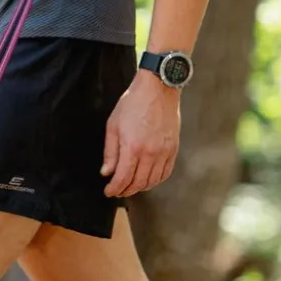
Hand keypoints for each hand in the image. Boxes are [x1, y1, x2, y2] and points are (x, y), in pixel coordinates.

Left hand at [101, 71, 180, 197]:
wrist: (158, 89)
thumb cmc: (133, 103)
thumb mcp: (113, 125)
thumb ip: (110, 152)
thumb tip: (107, 172)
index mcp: (132, 147)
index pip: (123, 178)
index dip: (114, 189)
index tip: (109, 191)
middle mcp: (150, 153)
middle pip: (138, 183)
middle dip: (126, 191)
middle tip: (118, 191)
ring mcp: (164, 152)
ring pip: (152, 181)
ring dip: (140, 188)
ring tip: (131, 187)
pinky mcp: (173, 149)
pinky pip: (166, 173)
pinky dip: (156, 180)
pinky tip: (148, 179)